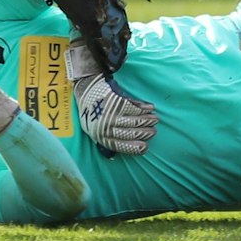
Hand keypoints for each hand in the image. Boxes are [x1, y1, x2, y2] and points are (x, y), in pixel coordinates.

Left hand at [66, 41, 157, 155]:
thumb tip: (115, 154)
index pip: (120, 145)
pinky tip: (150, 108)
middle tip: (153, 131)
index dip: (135, 147)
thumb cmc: (91, 109)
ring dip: (147, 120)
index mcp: (99, 135)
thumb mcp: (93, 127)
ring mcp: (110, 113)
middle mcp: (105, 126)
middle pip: (131, 133)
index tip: (145, 147)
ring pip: (134, 120)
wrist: (85, 87)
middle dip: (145, 133)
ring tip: (155, 119)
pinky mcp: (114, 101)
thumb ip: (106, 138)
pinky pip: (133, 107)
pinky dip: (144, 108)